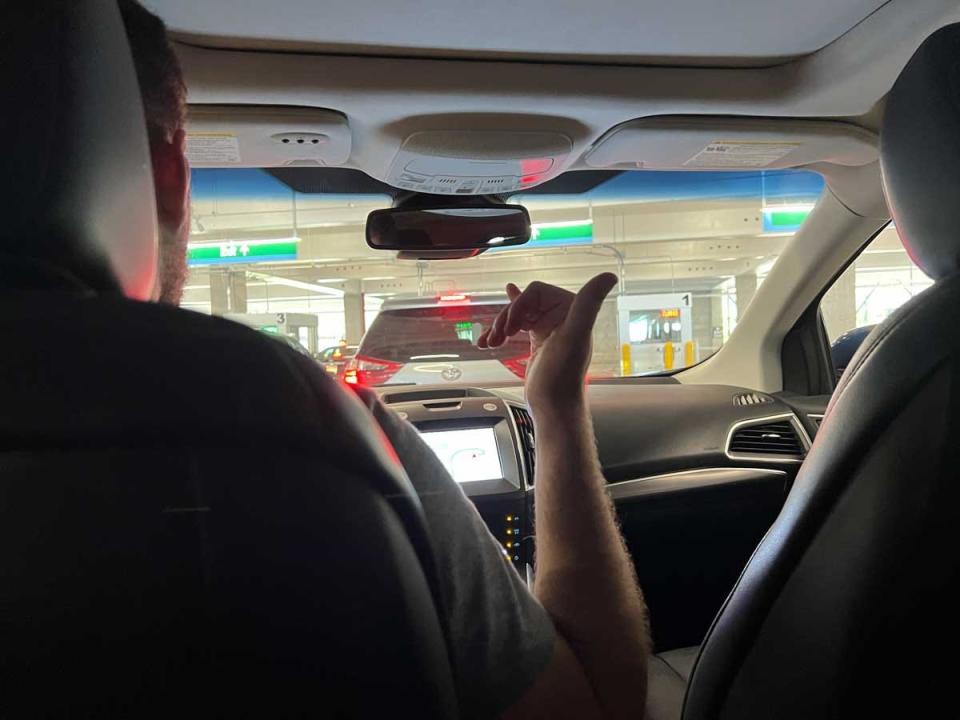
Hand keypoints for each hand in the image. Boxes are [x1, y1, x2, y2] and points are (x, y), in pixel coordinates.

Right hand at [478, 273, 617, 415]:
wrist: (553, 407)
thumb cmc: (561, 377)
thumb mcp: (573, 336)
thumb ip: (589, 304)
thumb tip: (609, 276)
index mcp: (574, 310)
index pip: (536, 291)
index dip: (518, 305)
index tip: (511, 326)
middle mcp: (564, 317)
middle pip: (524, 302)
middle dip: (506, 318)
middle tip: (497, 336)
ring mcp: (550, 329)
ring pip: (517, 315)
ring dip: (499, 326)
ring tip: (490, 342)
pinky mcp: (539, 341)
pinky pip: (516, 327)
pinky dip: (500, 332)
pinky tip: (488, 337)